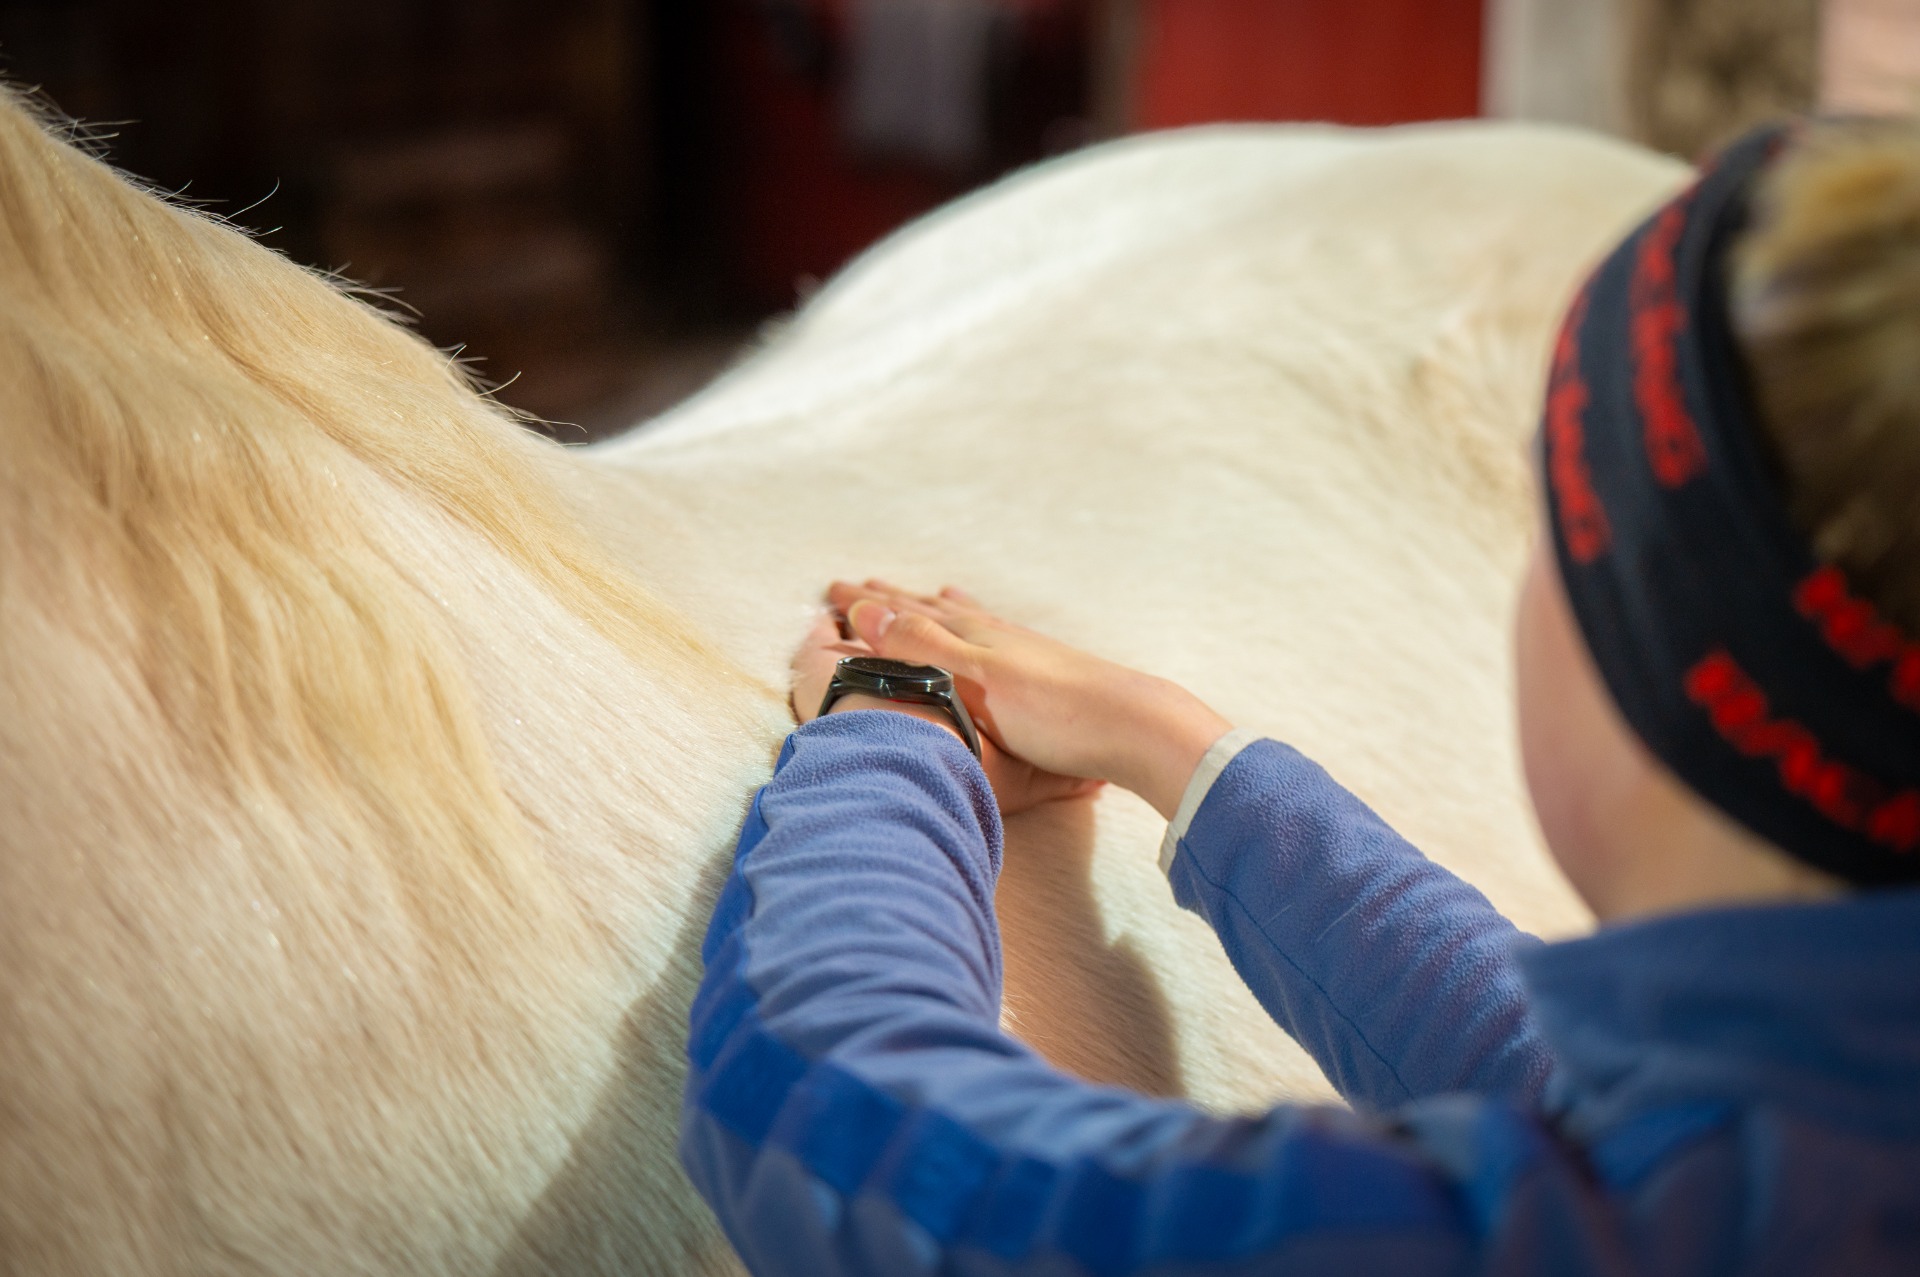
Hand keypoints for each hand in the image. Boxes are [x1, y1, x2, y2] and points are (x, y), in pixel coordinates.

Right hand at [825, 581, 1233, 818]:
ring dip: (929, 606)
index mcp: (971, 638)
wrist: (1133, 724)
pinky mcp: (1041, 670)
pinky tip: (984, 620)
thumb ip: (923, 647)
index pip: (906, 615)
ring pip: (960, 617)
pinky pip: (992, 631)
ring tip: (915, 591)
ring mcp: (1019, 650)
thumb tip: (867, 611)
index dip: (867, 606)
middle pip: (929, 610)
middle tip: (852, 586)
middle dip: (889, 601)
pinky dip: (973, 619)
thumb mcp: (977, 680)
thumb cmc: (1055, 712)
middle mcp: (993, 635)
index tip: (831, 593)